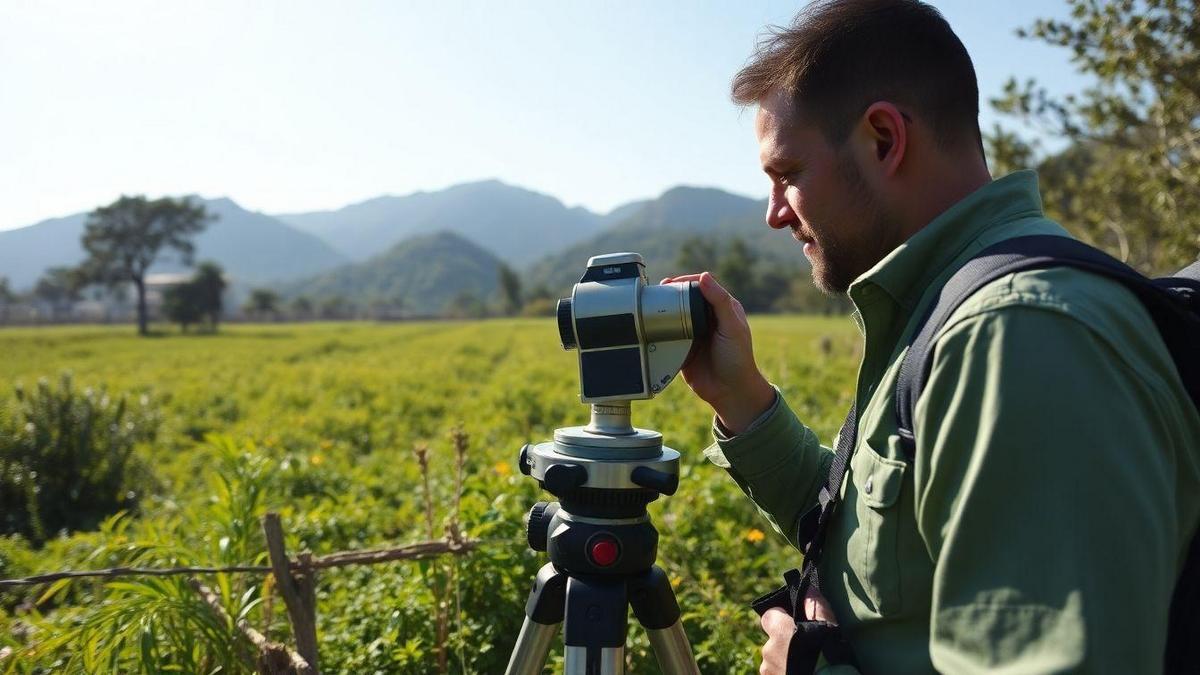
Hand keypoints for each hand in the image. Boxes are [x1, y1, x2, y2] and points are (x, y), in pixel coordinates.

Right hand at [660, 272, 773, 433]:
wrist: (729, 392)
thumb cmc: (737, 359)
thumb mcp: (732, 328)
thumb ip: (719, 302)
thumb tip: (704, 276)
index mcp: (722, 308)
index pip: (702, 286)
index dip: (686, 281)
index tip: (671, 283)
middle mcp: (707, 318)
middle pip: (685, 298)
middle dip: (670, 294)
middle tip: (655, 293)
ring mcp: (693, 333)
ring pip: (674, 315)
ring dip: (662, 311)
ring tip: (648, 307)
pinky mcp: (682, 347)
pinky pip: (668, 335)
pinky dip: (659, 330)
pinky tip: (650, 327)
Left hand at [759, 588, 835, 674]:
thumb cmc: (830, 657)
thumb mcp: (828, 627)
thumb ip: (815, 605)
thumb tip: (808, 588)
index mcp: (779, 632)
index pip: (768, 616)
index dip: (780, 618)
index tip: (794, 624)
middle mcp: (768, 651)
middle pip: (772, 640)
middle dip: (785, 642)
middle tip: (805, 649)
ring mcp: (767, 670)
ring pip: (773, 659)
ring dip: (784, 660)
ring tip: (805, 665)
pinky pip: (774, 673)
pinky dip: (784, 672)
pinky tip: (801, 673)